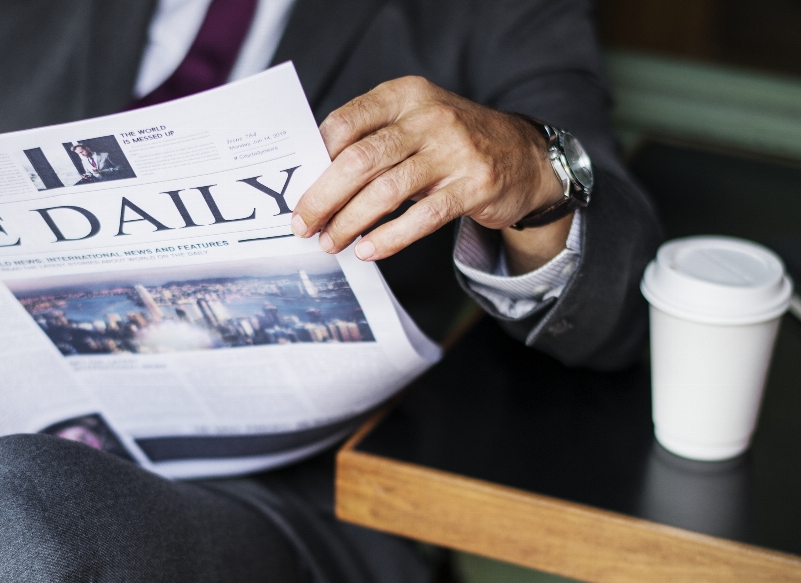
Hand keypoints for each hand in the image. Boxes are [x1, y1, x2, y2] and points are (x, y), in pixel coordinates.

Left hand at [291, 76, 570, 273]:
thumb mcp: (414, 123)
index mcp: (405, 95)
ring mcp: (453, 151)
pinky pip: (422, 218)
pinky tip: (367, 251)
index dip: (315, 158)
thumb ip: (372, 140)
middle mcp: (429, 117)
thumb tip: (315, 181)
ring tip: (331, 243)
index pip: (346, 122)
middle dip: (323, 198)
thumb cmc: (452, 144)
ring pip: (386, 192)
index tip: (295, 190)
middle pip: (359, 160)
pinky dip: (389, 238)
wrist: (524, 156)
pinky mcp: (472, 187)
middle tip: (302, 225)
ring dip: (350, 222)